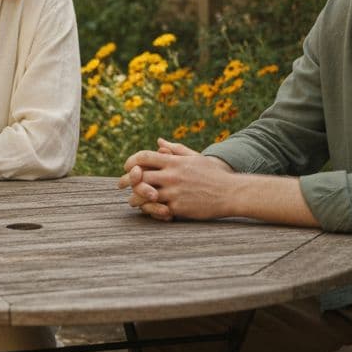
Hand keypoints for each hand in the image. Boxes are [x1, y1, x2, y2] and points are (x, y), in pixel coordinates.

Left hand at [118, 138, 232, 221]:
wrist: (230, 193)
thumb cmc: (212, 174)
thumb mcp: (195, 157)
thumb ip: (175, 149)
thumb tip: (159, 141)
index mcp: (174, 162)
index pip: (143, 157)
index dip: (131, 161)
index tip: (127, 167)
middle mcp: (171, 175)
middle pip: (138, 176)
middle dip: (126, 181)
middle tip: (120, 185)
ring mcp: (174, 192)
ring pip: (143, 196)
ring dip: (134, 199)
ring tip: (133, 201)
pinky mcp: (178, 208)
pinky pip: (156, 210)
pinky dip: (150, 210)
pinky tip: (149, 210)